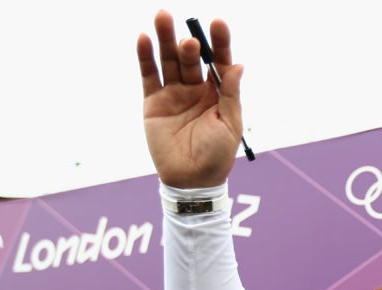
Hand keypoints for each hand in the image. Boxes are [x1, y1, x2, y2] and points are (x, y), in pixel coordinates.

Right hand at [136, 10, 242, 187]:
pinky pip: (149, 75)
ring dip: (165, 39)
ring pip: (168, 60)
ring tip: (162, 17)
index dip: (219, 42)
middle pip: (191, 58)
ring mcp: (173, 93)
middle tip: (190, 36)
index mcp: (218, 94)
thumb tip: (238, 66)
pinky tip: (144, 39)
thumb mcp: (230, 125)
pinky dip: (145, 57)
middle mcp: (195, 89)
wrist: (191, 181)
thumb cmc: (216, 156)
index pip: (219, 61)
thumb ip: (231, 95)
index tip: (218, 23)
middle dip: (189, 43)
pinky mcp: (154, 102)